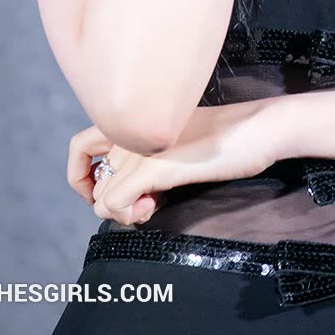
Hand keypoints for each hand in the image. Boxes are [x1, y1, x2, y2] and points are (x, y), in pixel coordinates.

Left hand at [68, 99, 282, 226]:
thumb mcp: (176, 141)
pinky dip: (129, 215)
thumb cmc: (225, 137)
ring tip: (154, 204)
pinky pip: (112, 204)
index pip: (79, 148)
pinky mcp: (151, 167)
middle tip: (147, 202)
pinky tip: (155, 206)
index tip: (109, 191)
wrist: (256, 128)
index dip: (84, 176)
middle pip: (92, 182)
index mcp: (133, 118)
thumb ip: (149, 153)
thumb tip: (134, 188)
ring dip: (124, 213)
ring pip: (100, 199)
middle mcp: (128, 130)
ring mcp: (138, 148)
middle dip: (115, 202)